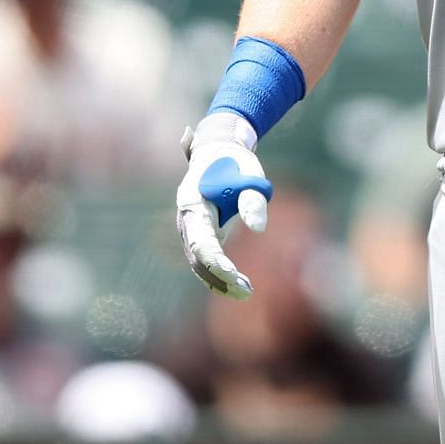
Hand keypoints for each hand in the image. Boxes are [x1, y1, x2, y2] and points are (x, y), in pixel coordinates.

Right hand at [175, 112, 273, 298]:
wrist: (219, 151)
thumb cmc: (236, 164)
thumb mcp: (250, 176)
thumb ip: (253, 200)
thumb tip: (258, 229)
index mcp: (193, 205)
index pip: (201, 241)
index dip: (216, 261)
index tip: (234, 275)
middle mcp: (187, 221)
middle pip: (197, 258)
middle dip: (219, 277)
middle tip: (246, 291)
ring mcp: (190, 230)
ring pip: (199, 263)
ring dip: (220, 281)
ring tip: (247, 292)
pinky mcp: (200, 235)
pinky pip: (205, 260)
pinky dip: (219, 274)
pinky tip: (240, 285)